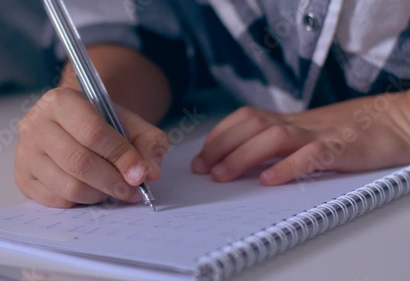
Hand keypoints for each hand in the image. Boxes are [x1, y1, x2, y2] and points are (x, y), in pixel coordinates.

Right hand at [14, 88, 168, 207]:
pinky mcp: (23, 178)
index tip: (140, 174)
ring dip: (100, 194)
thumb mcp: (131, 124)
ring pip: (68, 186)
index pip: (93, 132)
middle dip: (113, 181)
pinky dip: (82, 201)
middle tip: (132, 190)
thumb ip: (148, 143)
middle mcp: (36, 124)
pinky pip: (57, 201)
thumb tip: (150, 173)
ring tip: (114, 189)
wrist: (75, 124)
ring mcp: (25, 153)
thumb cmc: (103, 124)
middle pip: (79, 162)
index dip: (120, 156)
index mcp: (61, 101)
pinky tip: (93, 190)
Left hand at [191, 93, 409, 184]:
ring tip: (222, 176)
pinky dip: (287, 167)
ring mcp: (318, 134)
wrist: (392, 120)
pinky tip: (268, 181)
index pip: (244, 119)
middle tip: (202, 170)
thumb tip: (240, 161)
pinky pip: (311, 156)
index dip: (219, 136)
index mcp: (288, 119)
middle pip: (252, 126)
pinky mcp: (340, 149)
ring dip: (243, 156)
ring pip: (274, 138)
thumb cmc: (345, 131)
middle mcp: (297, 123)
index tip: (200, 158)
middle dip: (221, 147)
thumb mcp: (306, 133)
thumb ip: (278, 143)